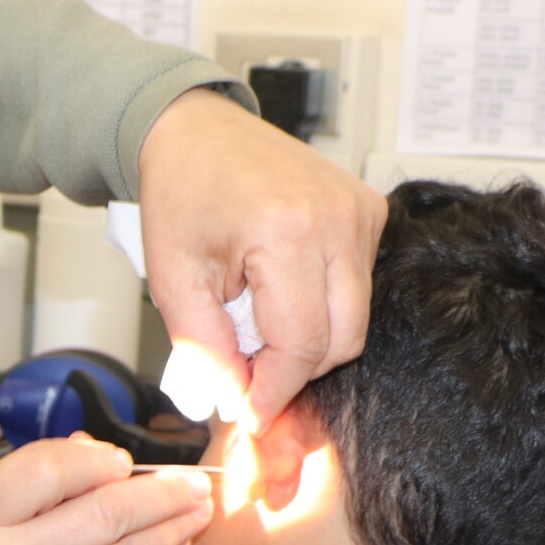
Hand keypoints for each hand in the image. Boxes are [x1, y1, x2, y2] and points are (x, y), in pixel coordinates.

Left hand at [137, 87, 386, 433]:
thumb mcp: (174, 282)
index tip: (249, 412)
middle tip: (246, 369)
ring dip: (308, 338)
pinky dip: (322, 304)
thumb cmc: (181, 195)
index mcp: (287, 231)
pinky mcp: (370, 210)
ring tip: (255, 320)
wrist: (196, 132)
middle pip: (342, 340)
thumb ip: (205, 351)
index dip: (274, 390)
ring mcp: (361, 211)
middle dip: (294, 369)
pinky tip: (279, 289)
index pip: (302, 345)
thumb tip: (237, 403)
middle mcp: (339, 218)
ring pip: (355, 319)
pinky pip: (358, 286)